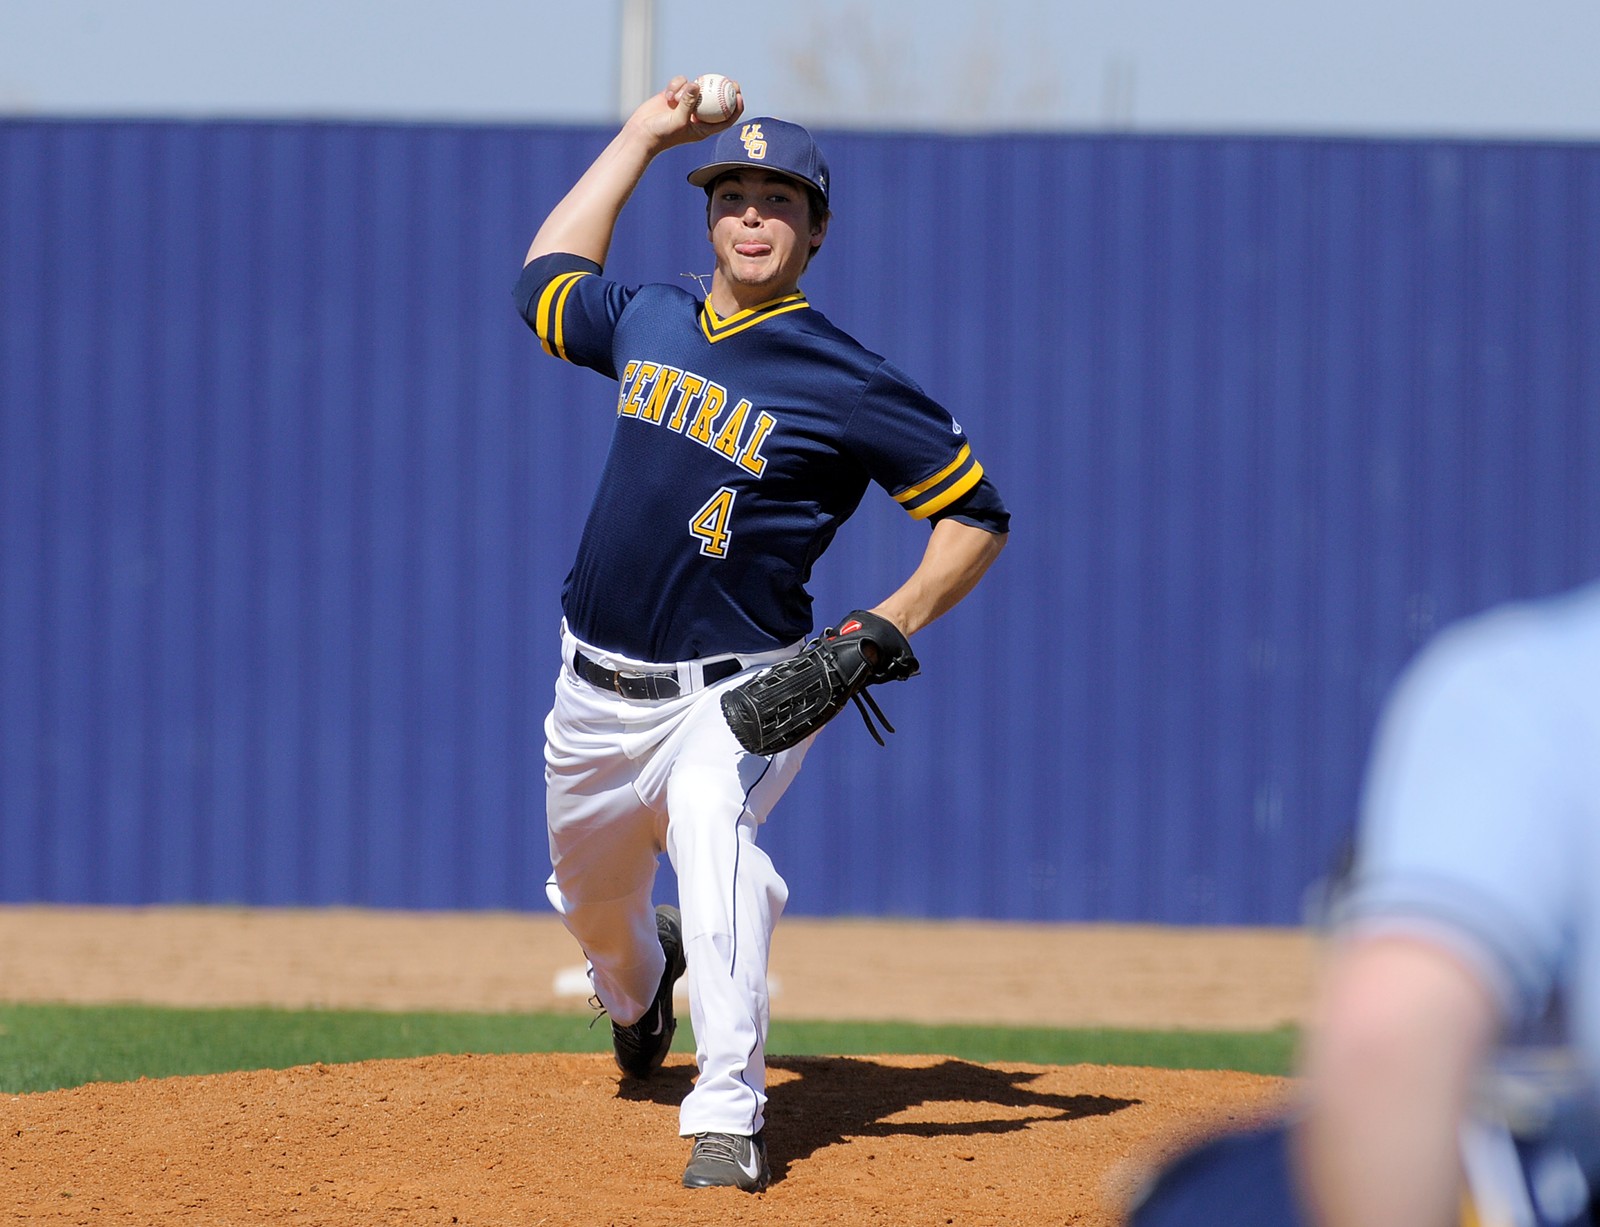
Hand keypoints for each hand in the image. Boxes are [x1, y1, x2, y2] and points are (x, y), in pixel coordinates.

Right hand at [626, 75, 743, 151]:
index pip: (725, 119)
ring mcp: (686, 104)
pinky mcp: (674, 96)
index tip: (739, 96)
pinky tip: (667, 95)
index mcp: (703, 127)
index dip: (736, 108)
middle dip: (726, 90)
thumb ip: (688, 103)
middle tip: (732, 81)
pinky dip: (675, 86)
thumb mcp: (678, 120)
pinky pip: (681, 83)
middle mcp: (697, 115)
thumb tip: (696, 84)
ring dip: (687, 89)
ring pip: (696, 88)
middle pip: (716, 100)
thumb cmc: (662, 134)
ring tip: (675, 99)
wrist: (641, 133)